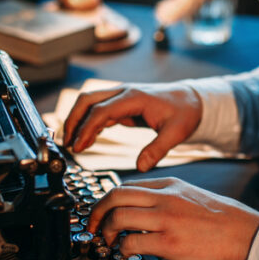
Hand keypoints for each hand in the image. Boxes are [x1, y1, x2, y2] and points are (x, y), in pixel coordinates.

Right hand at [62, 84, 201, 170]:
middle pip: (87, 99)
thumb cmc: (185, 112)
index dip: (86, 128)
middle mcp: (124, 93)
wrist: (191, 100)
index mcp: (134, 97)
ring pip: (89, 102)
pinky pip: (98, 110)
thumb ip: (158, 150)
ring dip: (77, 120)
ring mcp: (121, 96)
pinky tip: (87, 140)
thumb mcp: (176, 133)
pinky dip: (89, 123)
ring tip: (73, 144)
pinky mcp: (122, 104)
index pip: (101, 110)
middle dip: (73, 120)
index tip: (79, 146)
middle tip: (67, 143)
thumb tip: (142, 166)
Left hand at [86, 177, 258, 259]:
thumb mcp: (193, 196)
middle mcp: (165, 197)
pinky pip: (132, 242)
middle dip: (96, 212)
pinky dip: (122, 250)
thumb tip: (145, 211)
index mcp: (171, 185)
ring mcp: (166, 219)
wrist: (248, 235)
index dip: (108, 201)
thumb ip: (168, 199)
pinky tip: (125, 255)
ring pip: (118, 216)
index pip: (128, 186)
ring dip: (105, 232)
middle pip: (115, 196)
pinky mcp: (170, 242)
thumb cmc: (225, 220)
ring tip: (107, 242)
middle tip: (92, 227)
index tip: (102, 213)